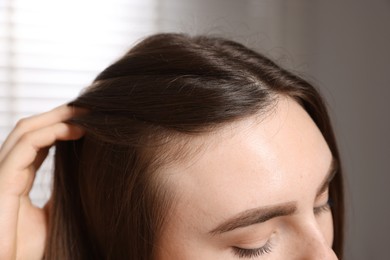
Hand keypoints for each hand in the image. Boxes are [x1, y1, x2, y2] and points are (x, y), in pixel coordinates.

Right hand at [0, 105, 84, 259]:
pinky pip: (25, 146)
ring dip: (58, 117)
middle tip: (91, 108)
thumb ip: (62, 191)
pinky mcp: (1, 180)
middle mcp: (8, 169)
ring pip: (26, 130)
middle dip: (61, 114)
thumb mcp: (54, 213)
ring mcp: (2, 173)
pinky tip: (75, 130)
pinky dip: (50, 132)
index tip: (89, 120)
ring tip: (86, 113)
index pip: (38, 141)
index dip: (61, 125)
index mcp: (18, 176)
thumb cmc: (28, 247)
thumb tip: (84, 173)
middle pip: (31, 129)